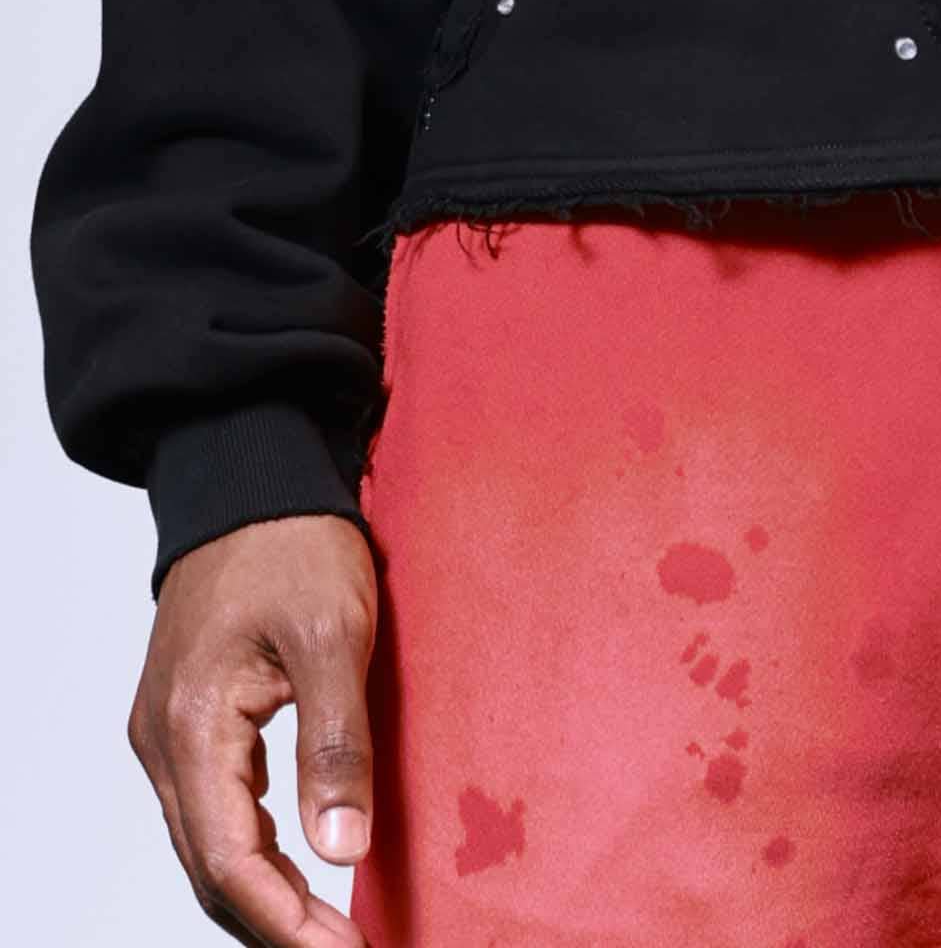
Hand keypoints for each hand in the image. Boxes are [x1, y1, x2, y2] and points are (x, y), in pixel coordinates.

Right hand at [129, 514, 376, 945]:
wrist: (250, 473)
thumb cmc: (293, 542)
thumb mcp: (334, 634)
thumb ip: (337, 743)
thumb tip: (343, 850)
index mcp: (192, 727)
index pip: (230, 862)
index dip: (286, 921)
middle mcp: (162, 741)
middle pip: (209, 867)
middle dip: (275, 922)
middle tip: (346, 947)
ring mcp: (166, 730)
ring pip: (206, 843)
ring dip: (263, 893)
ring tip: (328, 926)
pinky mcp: (185, 717)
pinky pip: (210, 808)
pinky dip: (251, 849)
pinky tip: (297, 864)